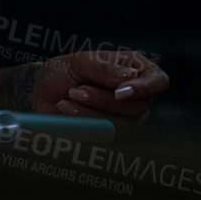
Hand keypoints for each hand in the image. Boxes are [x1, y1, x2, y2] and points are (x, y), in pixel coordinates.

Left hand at [0, 49, 167, 124]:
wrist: (41, 92)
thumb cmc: (63, 71)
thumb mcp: (81, 61)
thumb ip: (105, 68)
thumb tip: (130, 78)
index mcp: (136, 69)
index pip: (159, 81)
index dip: (145, 88)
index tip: (120, 92)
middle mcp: (137, 96)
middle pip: (139, 108)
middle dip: (104, 100)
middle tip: (77, 90)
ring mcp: (127, 119)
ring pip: (123, 126)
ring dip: (93, 114)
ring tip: (69, 99)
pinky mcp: (112, 137)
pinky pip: (106, 138)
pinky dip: (85, 125)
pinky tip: (67, 111)